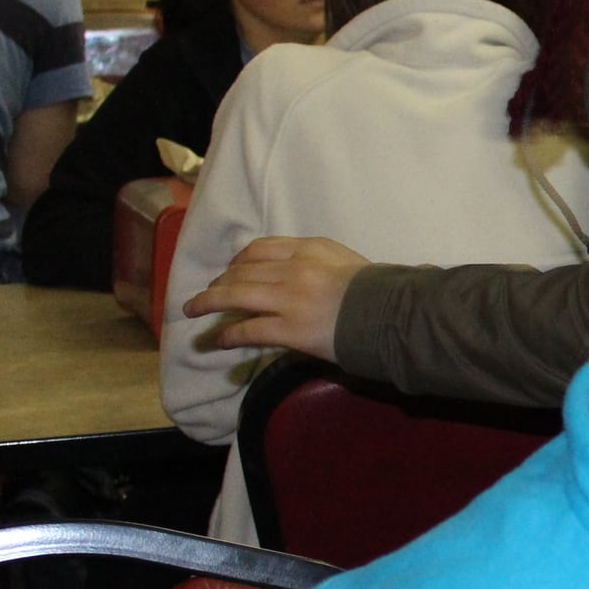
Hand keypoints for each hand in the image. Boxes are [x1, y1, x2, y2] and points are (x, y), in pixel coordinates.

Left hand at [183, 236, 367, 360]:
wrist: (395, 315)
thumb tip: (310, 276)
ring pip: (235, 295)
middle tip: (208, 293)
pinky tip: (220, 340)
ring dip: (209, 303)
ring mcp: (289, 299)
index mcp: (309, 248)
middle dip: (219, 282)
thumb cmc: (381, 291)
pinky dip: (229, 335)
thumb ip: (325, 264)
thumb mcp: (350, 263)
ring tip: (193, 310)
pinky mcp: (289, 329)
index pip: (261, 248)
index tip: (231, 269)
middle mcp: (293, 268)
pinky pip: (249, 330)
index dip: (238, 260)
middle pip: (242, 270)